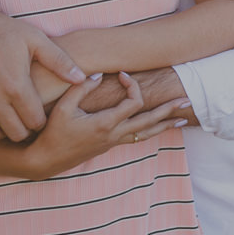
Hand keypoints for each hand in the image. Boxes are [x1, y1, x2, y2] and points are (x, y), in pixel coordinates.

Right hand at [0, 9, 84, 142]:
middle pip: (16, 133)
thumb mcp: (36, 40)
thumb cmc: (3, 29)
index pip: (35, 122)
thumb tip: (82, 78)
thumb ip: (60, 61)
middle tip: (28, 118)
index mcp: (16, 86)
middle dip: (26, 129)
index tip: (42, 113)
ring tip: (10, 117)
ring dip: (3, 130)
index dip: (42, 121)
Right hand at [22, 72, 186, 179]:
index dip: (132, 85)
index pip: (133, 102)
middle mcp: (114, 134)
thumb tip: (100, 74)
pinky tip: (159, 128)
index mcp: (105, 124)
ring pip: (146, 133)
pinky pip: (137, 138)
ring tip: (183, 118)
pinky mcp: (111, 145)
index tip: (122, 74)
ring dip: (165, 124)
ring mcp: (114, 141)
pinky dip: (151, 131)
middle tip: (186, 100)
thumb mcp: (63, 107)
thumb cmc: (53, 133)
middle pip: (149, 121)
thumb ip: (81, 88)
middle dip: (168, 110)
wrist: (46, 160)